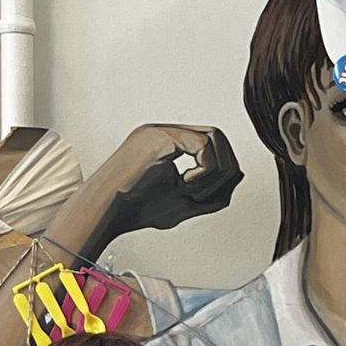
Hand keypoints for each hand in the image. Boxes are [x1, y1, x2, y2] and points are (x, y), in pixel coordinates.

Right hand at [91, 124, 240, 236]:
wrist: (107, 213)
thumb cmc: (135, 209)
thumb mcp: (186, 202)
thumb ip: (213, 190)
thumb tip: (238, 175)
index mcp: (167, 144)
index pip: (211, 143)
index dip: (222, 169)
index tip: (208, 194)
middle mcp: (163, 133)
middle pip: (217, 135)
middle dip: (223, 169)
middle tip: (203, 194)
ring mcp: (160, 132)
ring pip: (214, 138)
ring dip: (213, 173)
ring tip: (191, 192)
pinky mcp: (160, 137)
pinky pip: (204, 146)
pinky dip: (204, 173)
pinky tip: (183, 187)